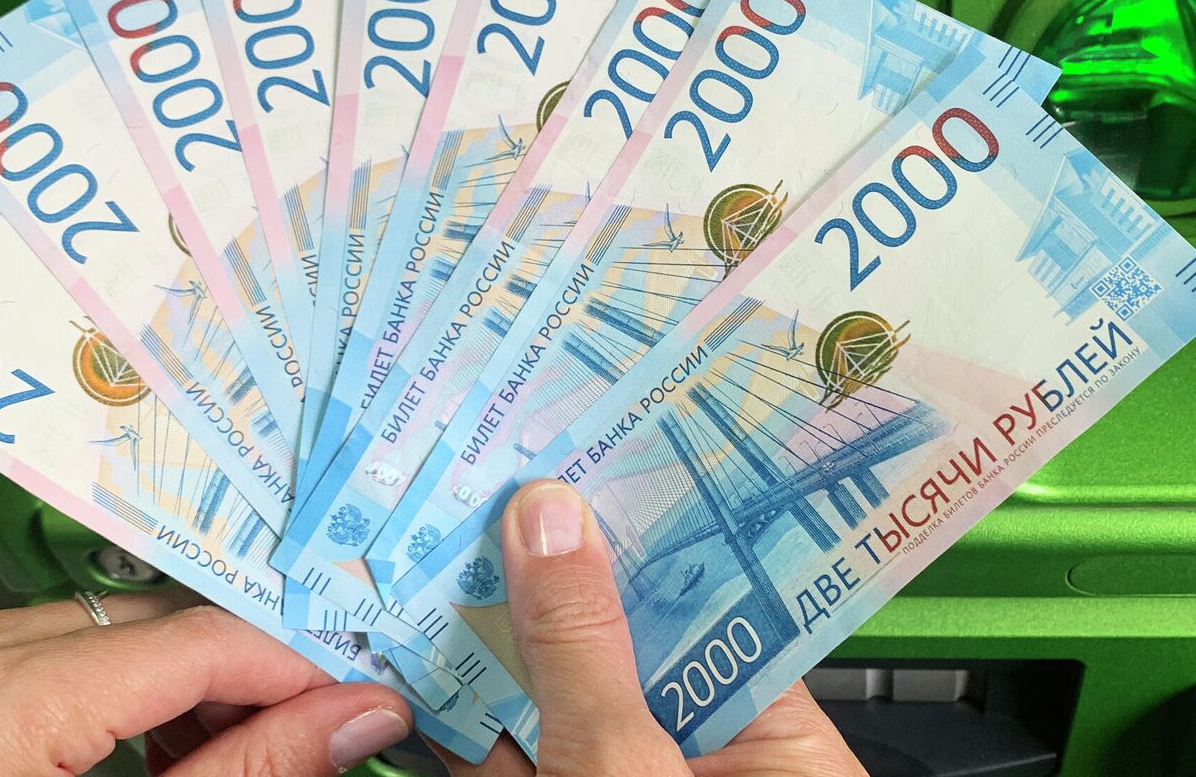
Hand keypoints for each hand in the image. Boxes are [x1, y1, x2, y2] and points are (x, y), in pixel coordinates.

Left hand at [0, 589, 411, 775]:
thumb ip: (249, 775)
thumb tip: (347, 718)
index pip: (192, 641)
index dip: (293, 668)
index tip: (355, 698)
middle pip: (157, 626)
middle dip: (244, 679)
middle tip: (312, 732)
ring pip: (116, 631)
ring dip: (186, 686)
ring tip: (228, 755)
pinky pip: (59, 648)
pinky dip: (121, 691)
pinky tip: (158, 750)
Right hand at [437, 480, 866, 776]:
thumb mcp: (624, 768)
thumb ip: (582, 650)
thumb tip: (549, 521)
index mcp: (776, 750)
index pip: (715, 605)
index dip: (648, 528)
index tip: (593, 450)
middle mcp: (701, 766)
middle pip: (621, 643)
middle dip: (552, 568)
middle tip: (496, 474)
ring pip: (553, 698)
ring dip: (491, 631)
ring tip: (440, 535)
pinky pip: (505, 753)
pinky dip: (458, 710)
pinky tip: (418, 644)